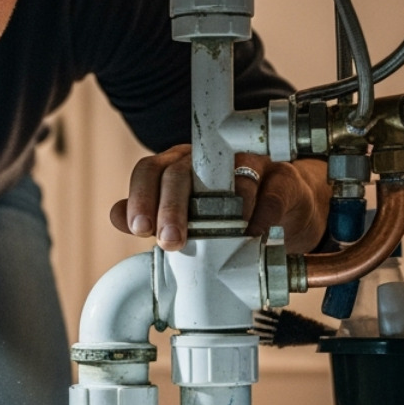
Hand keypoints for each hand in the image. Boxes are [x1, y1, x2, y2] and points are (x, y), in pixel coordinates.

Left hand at [110, 145, 328, 251]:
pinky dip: (259, 218)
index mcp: (178, 167)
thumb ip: (149, 217)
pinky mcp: (282, 179)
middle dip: (171, 209)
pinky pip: (268, 195)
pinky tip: (252, 236)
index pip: (150, 170)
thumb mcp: (187, 217)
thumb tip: (117, 215)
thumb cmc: (228, 213)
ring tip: (215, 245)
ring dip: (221, 215)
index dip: (141, 197)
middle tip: (171, 242)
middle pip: (180, 172)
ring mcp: (248, 165)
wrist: (286, 208)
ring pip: (228, 180)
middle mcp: (209, 160)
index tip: (140, 229)